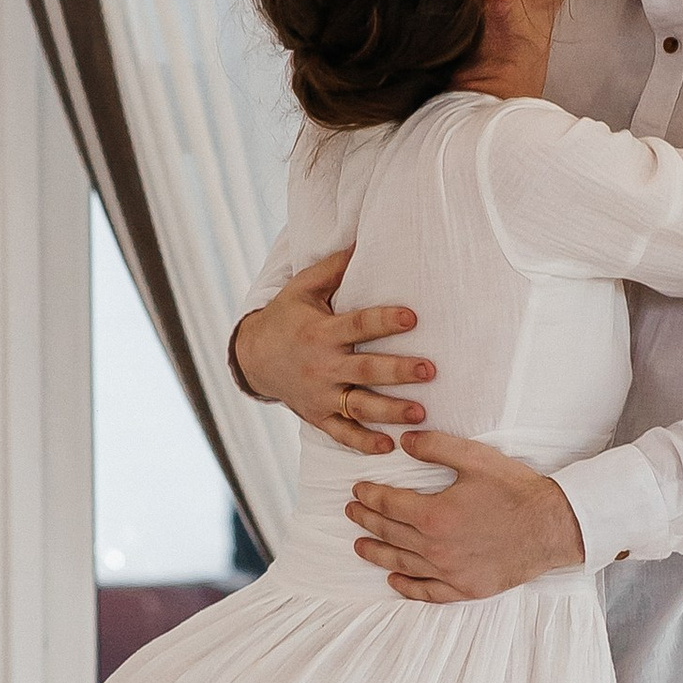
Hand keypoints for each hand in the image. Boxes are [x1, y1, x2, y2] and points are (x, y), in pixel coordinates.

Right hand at [231, 250, 434, 453]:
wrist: (252, 358)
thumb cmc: (286, 317)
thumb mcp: (303, 288)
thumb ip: (333, 268)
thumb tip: (362, 236)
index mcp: (321, 332)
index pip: (357, 325)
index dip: (384, 321)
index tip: (412, 316)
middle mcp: (322, 366)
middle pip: (365, 370)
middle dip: (398, 370)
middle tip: (430, 369)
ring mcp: (320, 395)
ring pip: (359, 406)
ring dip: (390, 411)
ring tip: (420, 412)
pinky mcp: (318, 416)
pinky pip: (342, 433)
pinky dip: (363, 442)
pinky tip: (388, 446)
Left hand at [345, 432, 584, 600]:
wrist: (551, 526)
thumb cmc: (515, 490)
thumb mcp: (475, 458)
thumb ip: (435, 447)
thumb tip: (403, 441)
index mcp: (434, 515)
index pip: (388, 505)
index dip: (369, 496)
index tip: (357, 491)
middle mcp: (435, 548)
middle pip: (390, 533)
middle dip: (366, 521)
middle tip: (351, 512)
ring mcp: (450, 572)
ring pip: (402, 564)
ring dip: (377, 553)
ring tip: (359, 546)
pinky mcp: (466, 588)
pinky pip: (428, 592)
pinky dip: (407, 587)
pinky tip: (394, 581)